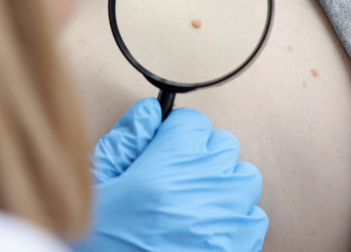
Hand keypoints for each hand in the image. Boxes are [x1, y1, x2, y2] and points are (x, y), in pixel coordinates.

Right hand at [74, 98, 267, 251]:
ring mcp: (228, 221)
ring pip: (243, 177)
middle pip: (221, 145)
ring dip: (221, 184)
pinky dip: (234, 218)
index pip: (192, 123)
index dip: (174, 134)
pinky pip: (253, 215)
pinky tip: (204, 232)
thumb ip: (123, 143)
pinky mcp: (241, 248)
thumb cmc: (104, 240)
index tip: (164, 148)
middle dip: (199, 156)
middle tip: (173, 180)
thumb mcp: (97, 191)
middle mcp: (204, 190)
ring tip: (191, 206)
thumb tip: (148, 113)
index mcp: (165, 171)